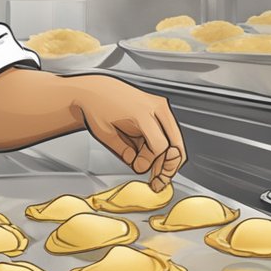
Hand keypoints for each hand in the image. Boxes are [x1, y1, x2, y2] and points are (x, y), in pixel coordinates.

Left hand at [71, 75, 185, 189]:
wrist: (94, 89)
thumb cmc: (96, 106)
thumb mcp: (106, 134)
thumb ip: (126, 153)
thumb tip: (140, 166)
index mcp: (142, 113)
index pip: (160, 147)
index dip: (153, 164)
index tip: (145, 172)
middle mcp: (156, 107)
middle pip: (175, 144)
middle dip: (169, 166)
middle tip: (160, 180)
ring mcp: (160, 106)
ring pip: (176, 140)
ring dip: (167, 157)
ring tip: (155, 171)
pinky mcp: (160, 107)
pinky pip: (169, 133)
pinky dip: (164, 147)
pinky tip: (151, 156)